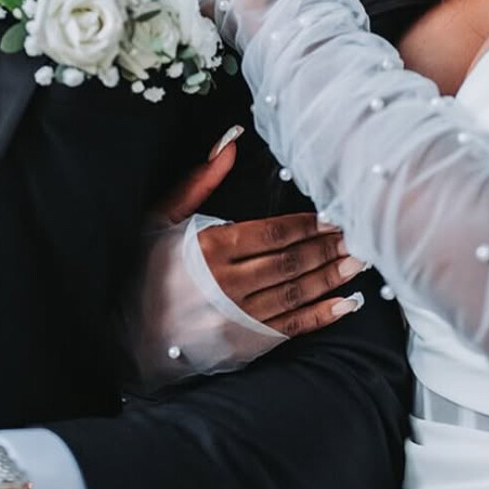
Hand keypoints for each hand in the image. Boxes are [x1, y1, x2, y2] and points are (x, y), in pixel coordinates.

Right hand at [153, 125, 366, 339]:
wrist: (126, 334)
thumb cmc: (144, 268)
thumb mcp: (162, 217)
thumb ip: (199, 181)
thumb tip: (229, 143)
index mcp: (211, 248)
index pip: (273, 233)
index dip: (308, 224)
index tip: (334, 216)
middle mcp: (230, 284)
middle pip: (292, 262)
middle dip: (329, 248)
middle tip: (362, 235)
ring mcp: (240, 318)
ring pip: (297, 293)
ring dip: (332, 277)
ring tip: (361, 262)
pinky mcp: (246, 344)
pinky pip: (291, 328)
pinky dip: (321, 317)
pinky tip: (346, 305)